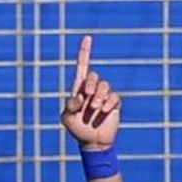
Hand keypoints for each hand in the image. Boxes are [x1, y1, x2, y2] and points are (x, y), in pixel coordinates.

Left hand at [61, 35, 120, 149]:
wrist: (93, 143)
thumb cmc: (77, 130)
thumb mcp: (67, 119)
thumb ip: (69, 106)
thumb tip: (80, 96)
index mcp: (79, 90)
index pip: (82, 67)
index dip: (85, 53)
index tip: (87, 38)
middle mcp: (92, 90)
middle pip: (94, 76)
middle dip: (91, 84)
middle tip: (88, 96)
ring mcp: (104, 96)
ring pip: (105, 86)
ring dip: (100, 97)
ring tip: (95, 109)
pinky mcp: (114, 103)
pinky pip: (114, 96)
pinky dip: (109, 104)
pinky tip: (105, 112)